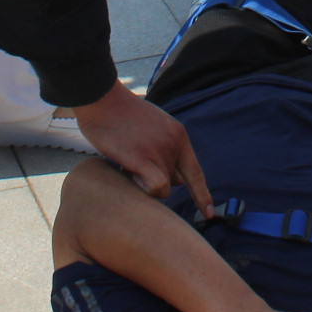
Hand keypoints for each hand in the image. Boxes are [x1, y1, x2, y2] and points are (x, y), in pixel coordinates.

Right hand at [75, 82, 213, 217]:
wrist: (103, 98)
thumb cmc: (120, 114)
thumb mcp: (153, 127)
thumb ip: (165, 150)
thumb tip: (177, 181)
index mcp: (178, 135)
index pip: (195, 172)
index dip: (202, 194)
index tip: (208, 213)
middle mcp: (174, 144)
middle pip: (173, 183)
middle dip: (155, 178)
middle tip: (133, 161)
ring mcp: (160, 151)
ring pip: (162, 189)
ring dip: (143, 182)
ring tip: (126, 160)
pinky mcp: (143, 158)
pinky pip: (157, 188)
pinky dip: (145, 188)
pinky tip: (129, 172)